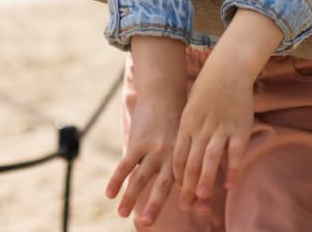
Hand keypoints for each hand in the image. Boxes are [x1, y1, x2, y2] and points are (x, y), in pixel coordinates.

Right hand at [106, 37, 186, 226]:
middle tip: (145, 224)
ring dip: (131, 197)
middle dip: (155, 205)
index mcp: (185, 155)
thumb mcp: (190, 140)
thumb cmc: (180, 121)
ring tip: (122, 214)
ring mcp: (154, 148)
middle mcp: (171, 154)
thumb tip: (203, 189)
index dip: (188, 197)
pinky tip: (109, 194)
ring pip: (140, 178)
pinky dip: (116, 179)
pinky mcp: (138, 141)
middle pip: (163, 185)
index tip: (190, 211)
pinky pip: (125, 164)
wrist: (165, 92)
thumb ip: (193, 164)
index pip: (185, 182)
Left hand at [172, 58, 254, 214]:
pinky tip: (229, 185)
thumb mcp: (192, 109)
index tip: (177, 194)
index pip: (178, 157)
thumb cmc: (209, 90)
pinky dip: (231, 169)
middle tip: (185, 206)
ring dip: (205, 180)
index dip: (177, 178)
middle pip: (190, 162)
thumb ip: (189, 132)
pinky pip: (234, 151)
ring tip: (201, 199)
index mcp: (187, 125)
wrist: (229, 68)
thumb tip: (185, 156)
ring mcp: (221, 127)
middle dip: (186, 186)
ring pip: (210, 158)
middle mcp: (201, 128)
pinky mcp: (239, 127)